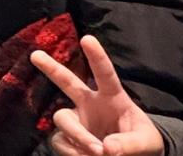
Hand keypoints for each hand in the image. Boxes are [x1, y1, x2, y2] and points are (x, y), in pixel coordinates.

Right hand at [30, 36, 164, 155]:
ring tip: (97, 152)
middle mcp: (90, 104)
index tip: (87, 38)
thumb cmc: (142, 143)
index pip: (105, 74)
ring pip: (62, 119)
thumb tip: (106, 148)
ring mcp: (77, 121)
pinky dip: (73, 152)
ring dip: (78, 136)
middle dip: (51, 68)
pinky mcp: (67, 139)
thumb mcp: (147, 143)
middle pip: (67, 83)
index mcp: (113, 97)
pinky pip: (60, 142)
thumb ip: (130, 144)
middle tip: (35, 55)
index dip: (97, 57)